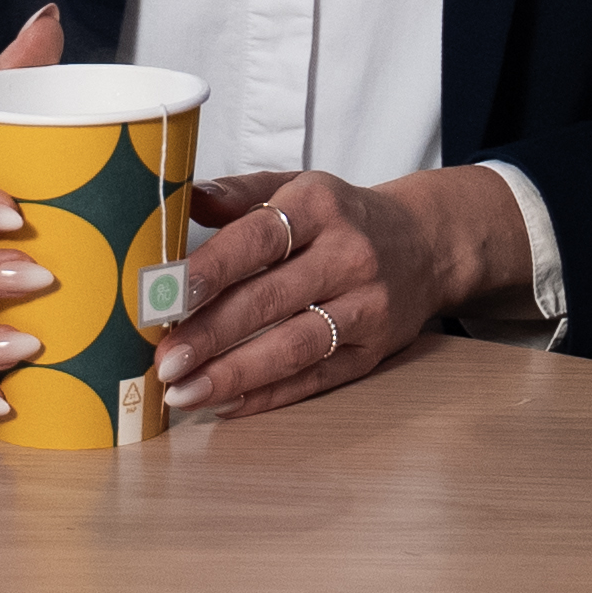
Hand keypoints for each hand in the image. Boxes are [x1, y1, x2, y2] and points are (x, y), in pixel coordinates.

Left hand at [146, 162, 528, 418]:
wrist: (427, 244)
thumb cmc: (342, 217)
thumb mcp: (297, 187)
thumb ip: (239, 194)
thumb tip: (180, 198)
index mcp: (320, 205)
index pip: (259, 238)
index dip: (212, 268)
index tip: (165, 294)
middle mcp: (348, 254)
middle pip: (271, 298)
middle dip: (211, 333)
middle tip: (164, 361)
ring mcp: (366, 306)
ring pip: (294, 346)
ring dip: (234, 374)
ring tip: (183, 393)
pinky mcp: (373, 351)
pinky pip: (315, 379)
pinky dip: (267, 395)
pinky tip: (225, 405)